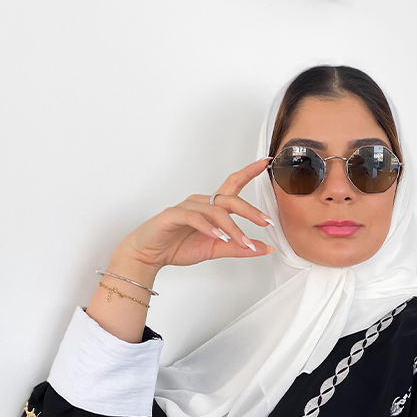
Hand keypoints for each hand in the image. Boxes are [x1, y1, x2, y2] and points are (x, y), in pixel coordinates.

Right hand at [117, 158, 274, 271]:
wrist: (149, 255)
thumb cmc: (179, 246)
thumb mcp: (216, 249)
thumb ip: (240, 247)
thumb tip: (265, 247)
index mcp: (212, 206)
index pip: (234, 185)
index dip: (249, 172)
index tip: (266, 161)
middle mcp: (201, 202)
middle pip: (230, 199)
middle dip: (250, 211)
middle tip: (266, 222)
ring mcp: (187, 207)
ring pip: (215, 212)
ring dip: (232, 228)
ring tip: (243, 243)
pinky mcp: (173, 215)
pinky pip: (194, 217)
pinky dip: (208, 227)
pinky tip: (218, 237)